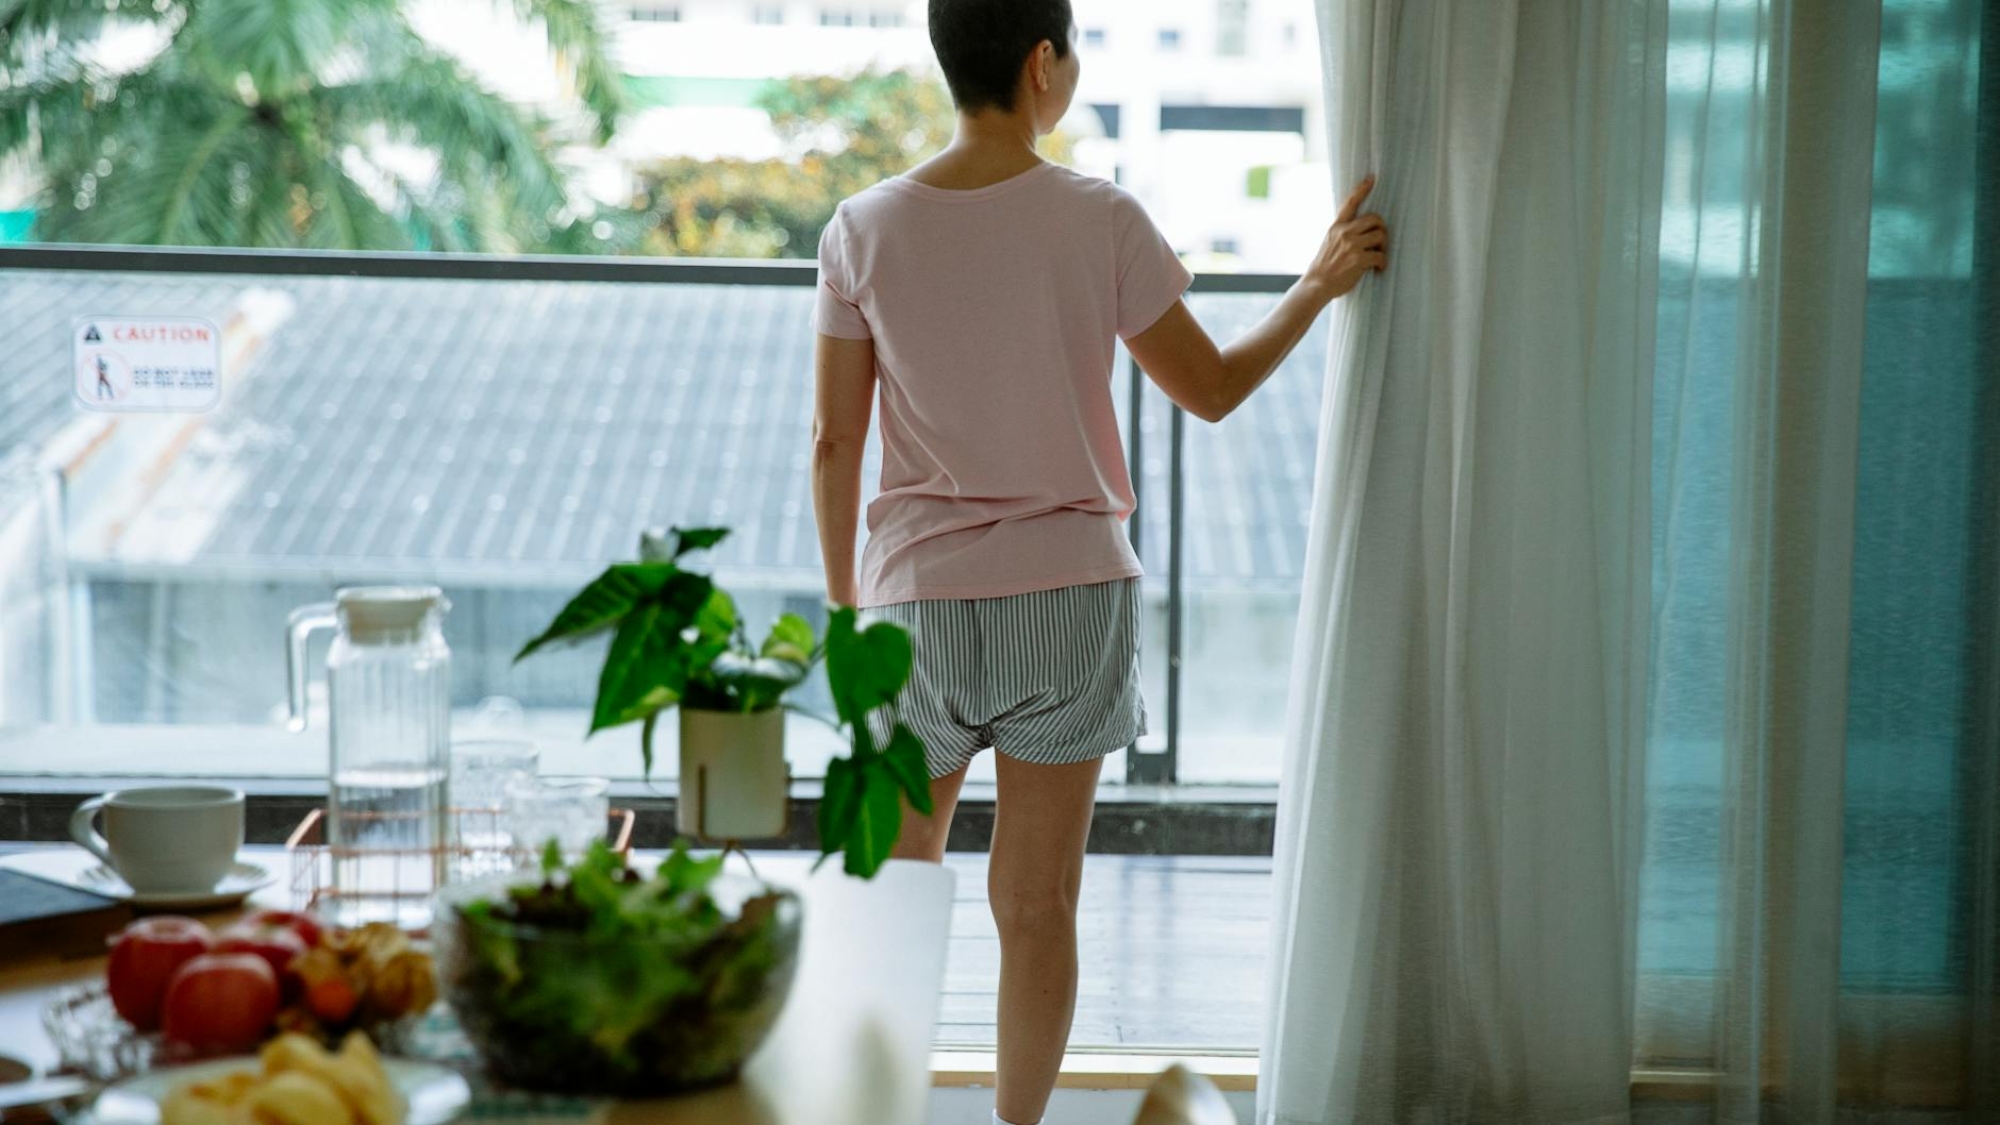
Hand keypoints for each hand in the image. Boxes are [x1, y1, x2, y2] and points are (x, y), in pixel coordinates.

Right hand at [1304, 176, 1387, 301]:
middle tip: (1381, 241)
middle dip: (1382, 229)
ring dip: (1383, 247)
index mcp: (1336, 227)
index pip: (1350, 203)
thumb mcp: (1328, 243)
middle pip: (1375, 218)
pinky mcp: (1358, 259)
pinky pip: (1380, 256)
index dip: (1362, 189)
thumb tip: (1361, 232)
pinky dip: (1382, 263)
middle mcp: (1344, 232)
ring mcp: (1351, 245)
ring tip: (1378, 257)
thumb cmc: (1324, 267)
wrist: (1316, 285)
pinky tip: (1378, 269)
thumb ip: (1342, 234)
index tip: (1372, 178)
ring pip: (1380, 236)